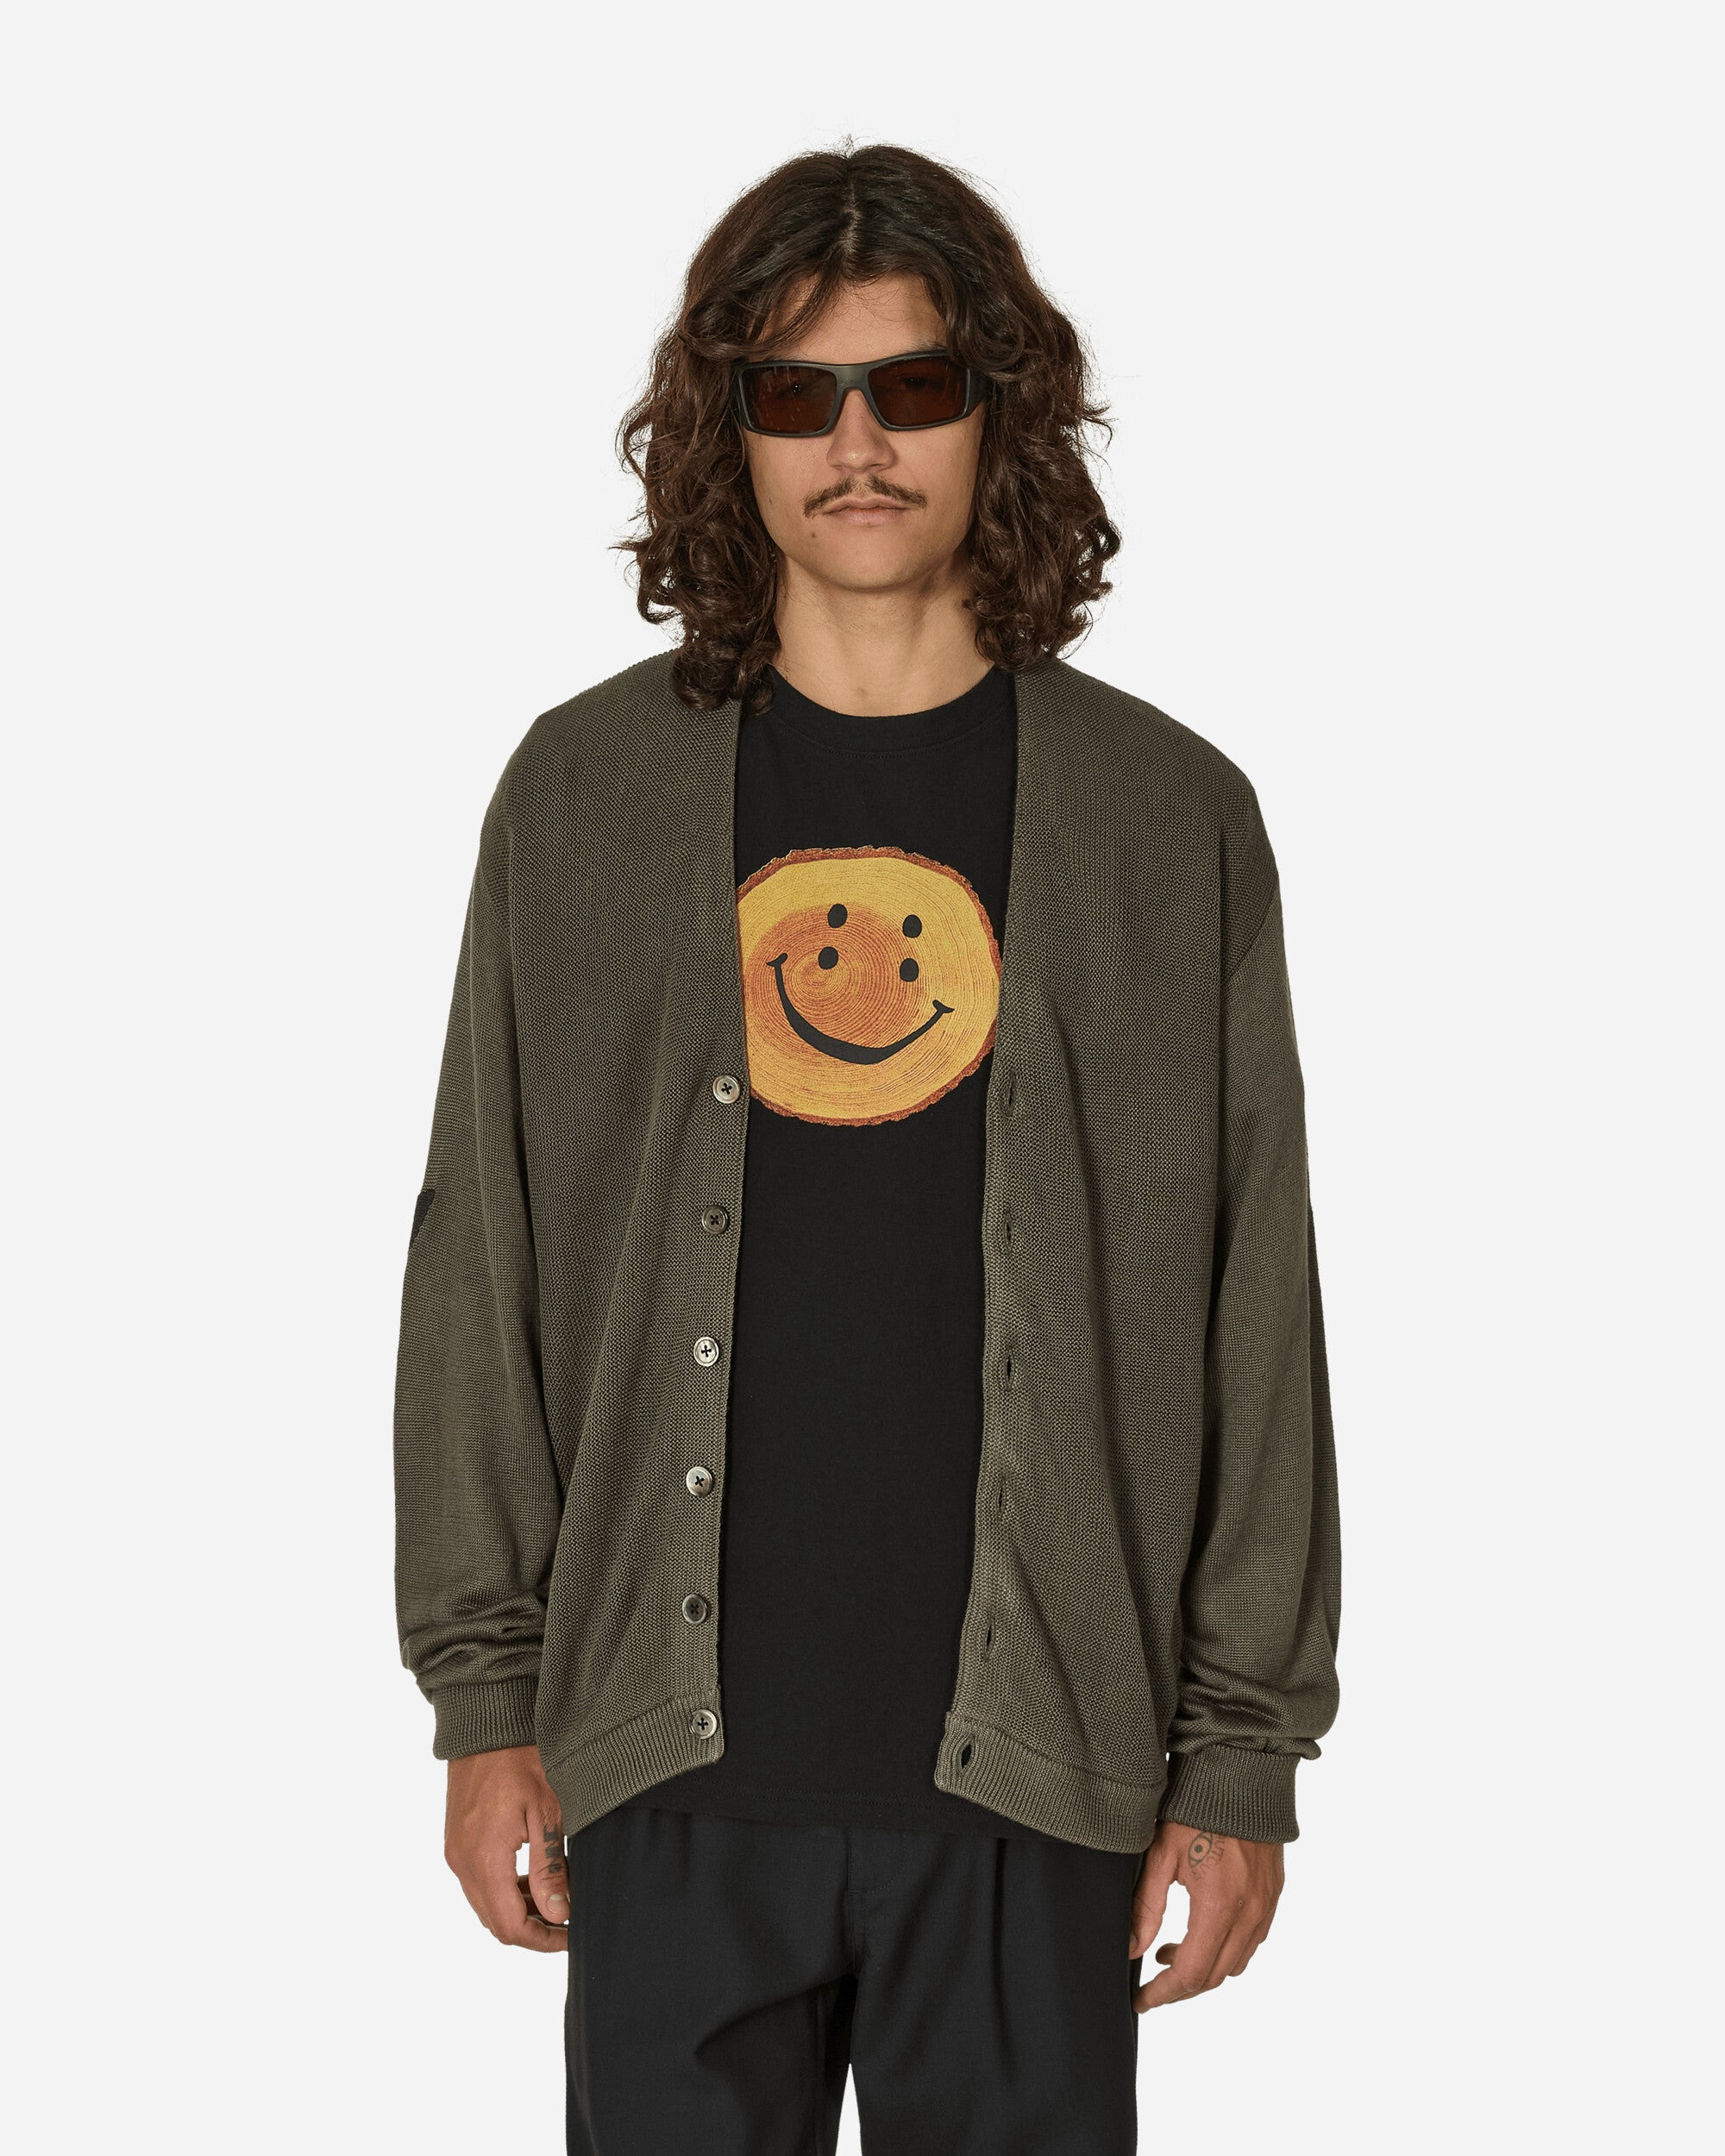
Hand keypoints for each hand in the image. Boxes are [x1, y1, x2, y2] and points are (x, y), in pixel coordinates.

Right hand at [445, 1744, 568, 1952]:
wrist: (485, 1722)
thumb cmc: (521, 1758)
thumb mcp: (547, 1810)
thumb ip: (550, 1867)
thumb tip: (557, 1915)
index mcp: (484, 1860)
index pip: (510, 1926)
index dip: (543, 1940)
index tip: (572, 1934)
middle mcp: (462, 1863)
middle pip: (495, 1922)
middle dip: (532, 1929)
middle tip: (568, 1918)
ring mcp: (455, 1852)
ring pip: (485, 1904)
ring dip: (518, 1909)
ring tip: (556, 1893)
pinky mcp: (455, 1841)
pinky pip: (478, 1882)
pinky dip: (504, 1889)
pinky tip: (532, 1874)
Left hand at [1129, 1820, 1283, 2010]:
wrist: (1241, 1773)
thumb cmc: (1196, 1807)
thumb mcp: (1160, 1854)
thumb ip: (1145, 1906)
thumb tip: (1131, 1949)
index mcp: (1219, 1906)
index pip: (1190, 1973)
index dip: (1162, 1993)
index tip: (1140, 2000)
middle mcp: (1249, 1913)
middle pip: (1215, 1976)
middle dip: (1180, 1987)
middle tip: (1151, 1982)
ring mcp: (1266, 1906)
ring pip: (1236, 1963)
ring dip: (1205, 1969)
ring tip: (1171, 1951)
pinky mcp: (1273, 1895)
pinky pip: (1252, 1941)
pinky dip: (1227, 1949)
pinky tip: (1203, 1931)